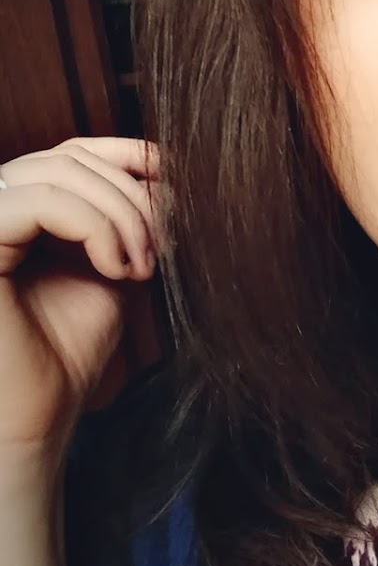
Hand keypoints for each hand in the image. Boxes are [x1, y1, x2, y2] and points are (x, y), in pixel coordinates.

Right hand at [0, 137, 158, 459]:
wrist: (37, 416)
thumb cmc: (68, 349)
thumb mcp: (111, 264)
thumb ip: (127, 219)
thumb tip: (168, 172)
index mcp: (17, 209)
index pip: (72, 150)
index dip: (126, 151)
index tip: (171, 173)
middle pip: (71, 159)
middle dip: (133, 196)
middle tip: (161, 248)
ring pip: (60, 174)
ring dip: (121, 215)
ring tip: (142, 265)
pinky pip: (41, 203)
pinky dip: (94, 227)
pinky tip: (117, 269)